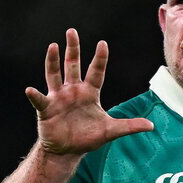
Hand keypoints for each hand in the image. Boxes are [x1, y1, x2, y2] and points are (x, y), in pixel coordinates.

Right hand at [25, 28, 152, 154]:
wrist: (68, 151)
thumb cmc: (88, 138)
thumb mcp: (111, 130)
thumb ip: (129, 126)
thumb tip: (152, 126)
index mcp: (89, 93)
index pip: (96, 72)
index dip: (99, 58)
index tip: (103, 43)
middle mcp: (73, 91)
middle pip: (72, 65)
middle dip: (72, 49)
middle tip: (71, 31)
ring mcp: (58, 97)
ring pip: (54, 75)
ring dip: (53, 61)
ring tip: (52, 46)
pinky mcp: (46, 108)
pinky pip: (40, 99)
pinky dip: (35, 94)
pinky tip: (31, 89)